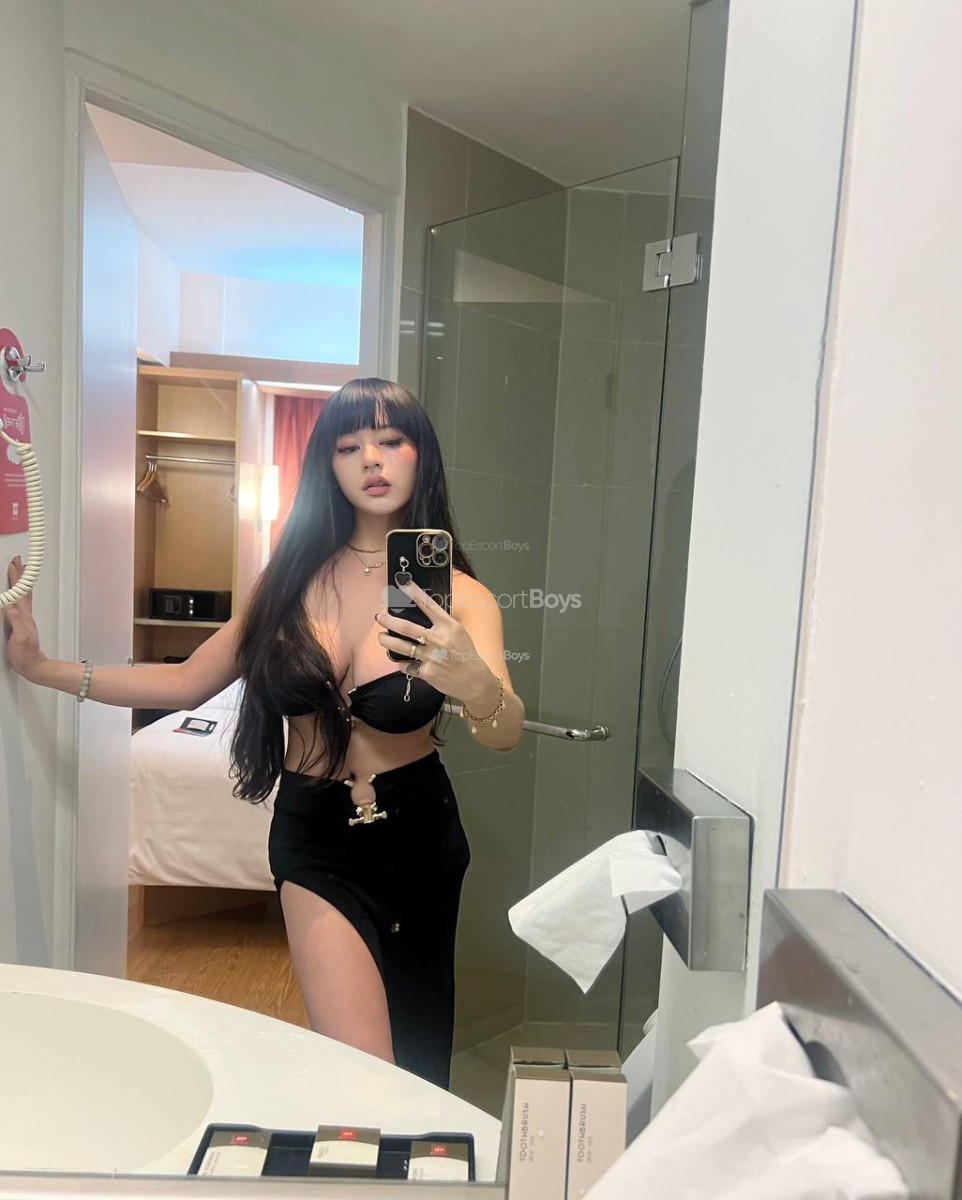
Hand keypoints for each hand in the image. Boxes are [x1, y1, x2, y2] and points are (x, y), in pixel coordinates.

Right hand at [3, 556, 43, 679]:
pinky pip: (21, 604)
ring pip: (22, 595)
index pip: (19, 592)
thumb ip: (16, 622)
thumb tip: (10, 607)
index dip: (16, 578)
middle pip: (22, 590)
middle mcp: (25, 615)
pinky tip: (16, 593)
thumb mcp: (20, 638)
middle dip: (19, 574)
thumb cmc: (26, 654)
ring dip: (20, 582)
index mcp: (23, 615)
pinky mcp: (21, 623)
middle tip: (16, 562)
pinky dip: (19, 594)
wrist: (33, 665)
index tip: (13, 565)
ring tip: (18, 571)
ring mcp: (24, 618)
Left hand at [374, 579, 491, 700]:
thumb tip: (420, 612)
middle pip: (406, 627)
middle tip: (379, 617)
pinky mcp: (427, 673)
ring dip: (387, 641)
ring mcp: (432, 657)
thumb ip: (441, 623)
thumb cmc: (466, 653)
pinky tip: (401, 660)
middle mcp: (439, 640)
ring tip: (382, 637)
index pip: (427, 604)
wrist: (475, 680)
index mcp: (449, 626)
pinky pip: (406, 666)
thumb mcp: (458, 632)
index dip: (413, 592)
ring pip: (401, 647)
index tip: (401, 582)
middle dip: (389, 621)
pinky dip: (402, 663)